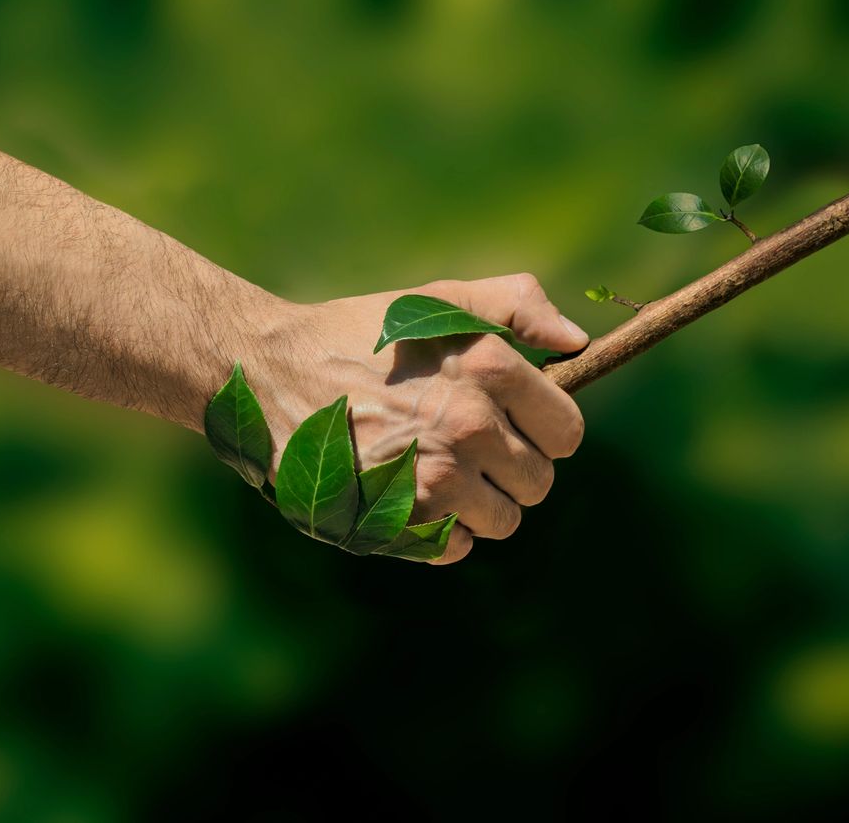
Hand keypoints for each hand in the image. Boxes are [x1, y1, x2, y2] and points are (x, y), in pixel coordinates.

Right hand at [243, 274, 587, 564]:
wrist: (270, 372)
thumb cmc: (361, 334)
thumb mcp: (439, 300)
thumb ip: (517, 305)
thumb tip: (577, 341)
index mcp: (488, 370)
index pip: (567, 434)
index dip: (547, 429)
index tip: (517, 422)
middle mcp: (467, 428)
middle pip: (538, 483)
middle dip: (513, 467)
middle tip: (471, 444)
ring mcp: (432, 480)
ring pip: (503, 522)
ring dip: (482, 503)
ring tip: (441, 469)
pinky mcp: (396, 520)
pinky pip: (455, 547)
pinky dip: (442, 530)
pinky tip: (411, 492)